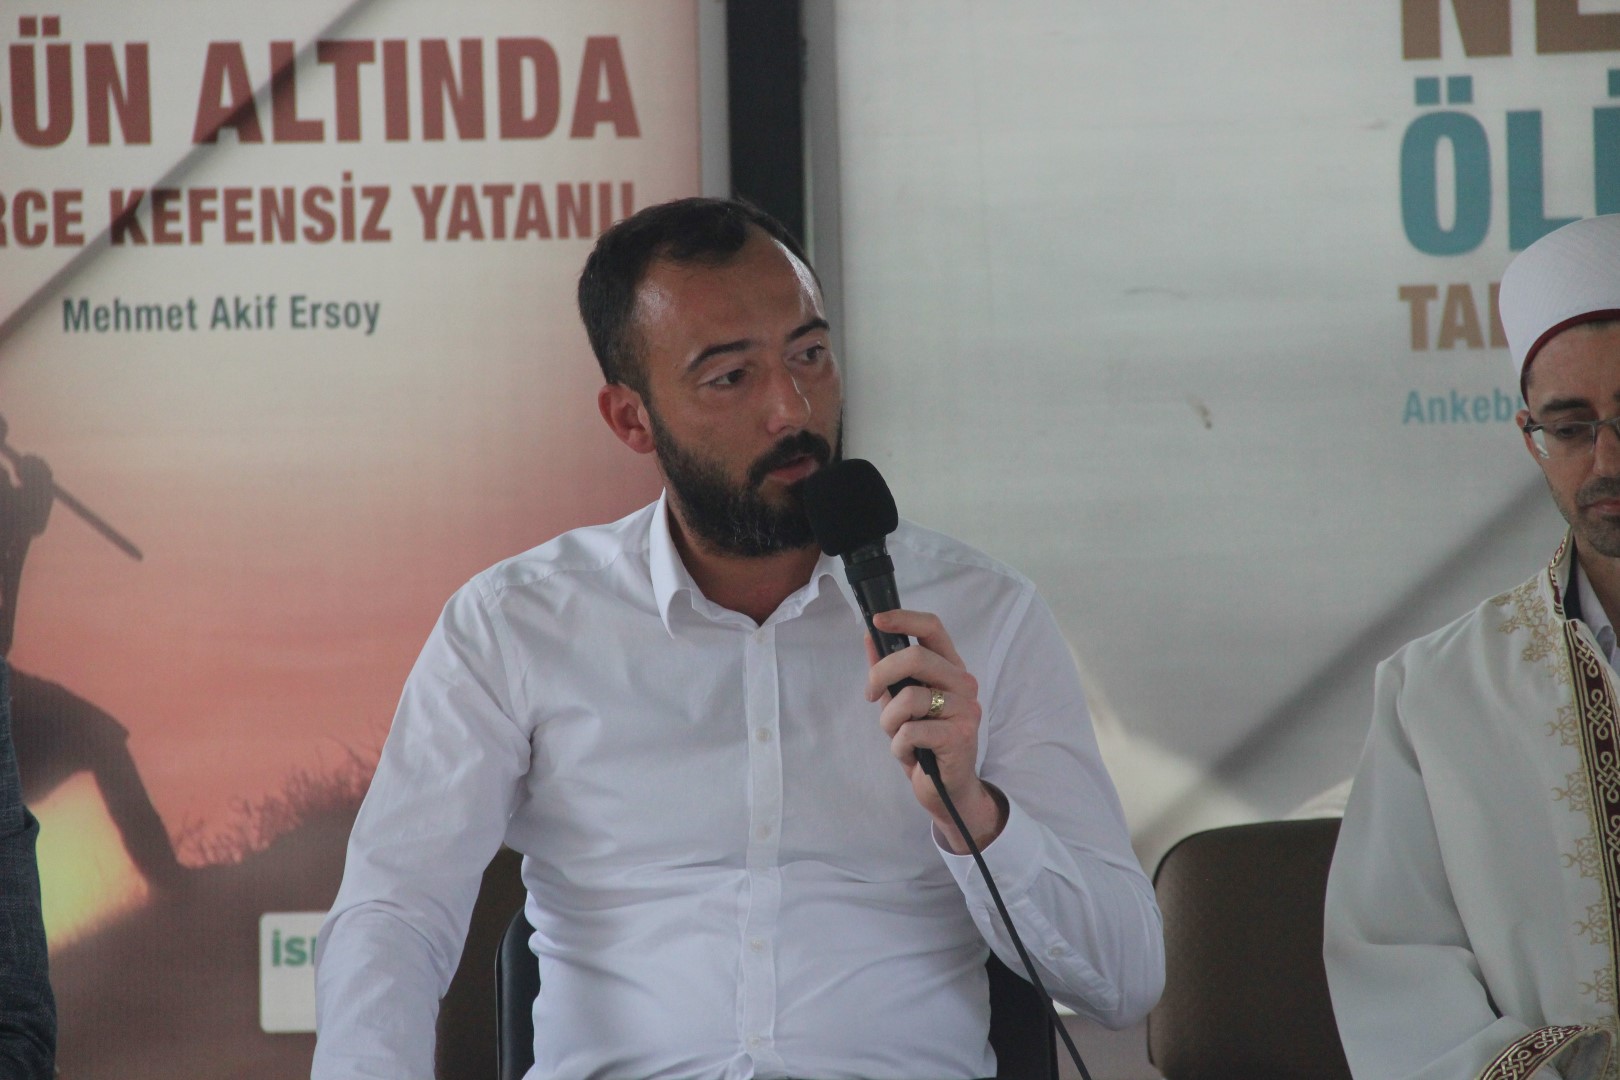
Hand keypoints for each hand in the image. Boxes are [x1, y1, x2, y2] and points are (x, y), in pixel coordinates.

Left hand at [865, 608, 1006, 853]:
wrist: (948, 791)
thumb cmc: (924, 743)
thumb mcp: (901, 704)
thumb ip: (888, 673)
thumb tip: (868, 637)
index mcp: (950, 669)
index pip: (933, 628)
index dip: (904, 619)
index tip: (877, 621)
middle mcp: (964, 684)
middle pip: (916, 658)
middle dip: (881, 675)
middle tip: (870, 695)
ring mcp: (965, 709)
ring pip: (909, 698)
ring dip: (889, 722)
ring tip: (898, 737)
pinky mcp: (960, 736)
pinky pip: (911, 731)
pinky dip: (900, 746)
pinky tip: (911, 755)